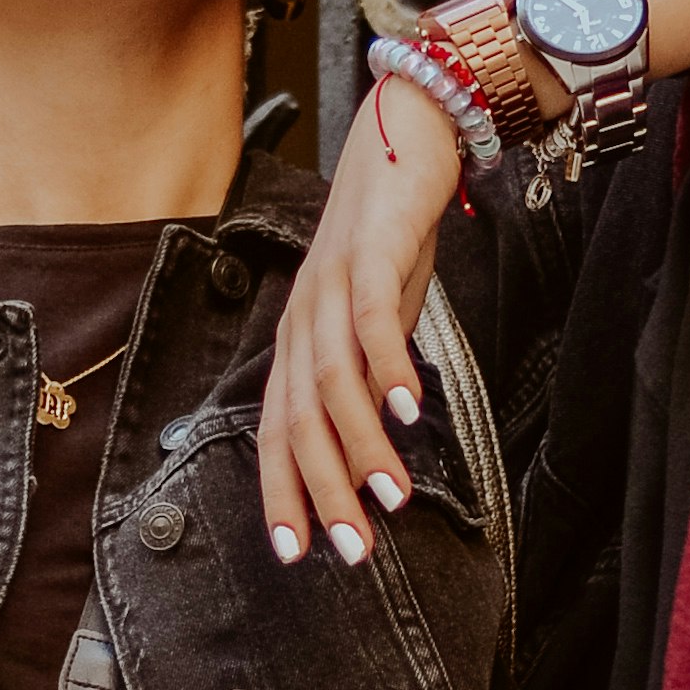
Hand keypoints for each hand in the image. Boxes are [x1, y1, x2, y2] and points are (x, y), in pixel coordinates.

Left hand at [258, 79, 464, 568]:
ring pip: (332, 382)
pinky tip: (409, 411)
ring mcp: (329, 287)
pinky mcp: (367, 253)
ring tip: (391, 497)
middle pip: (299, 420)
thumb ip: (371, 372)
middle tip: (353, 549)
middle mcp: (302, 319)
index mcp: (299, 341)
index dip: (284, 492)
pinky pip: (370, 320)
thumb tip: (379, 436)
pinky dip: (388, 368)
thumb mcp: (377, 317)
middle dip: (323, 491)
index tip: (298, 552)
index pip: (279, 430)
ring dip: (362, 446)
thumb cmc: (389, 234)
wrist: (404, 137)